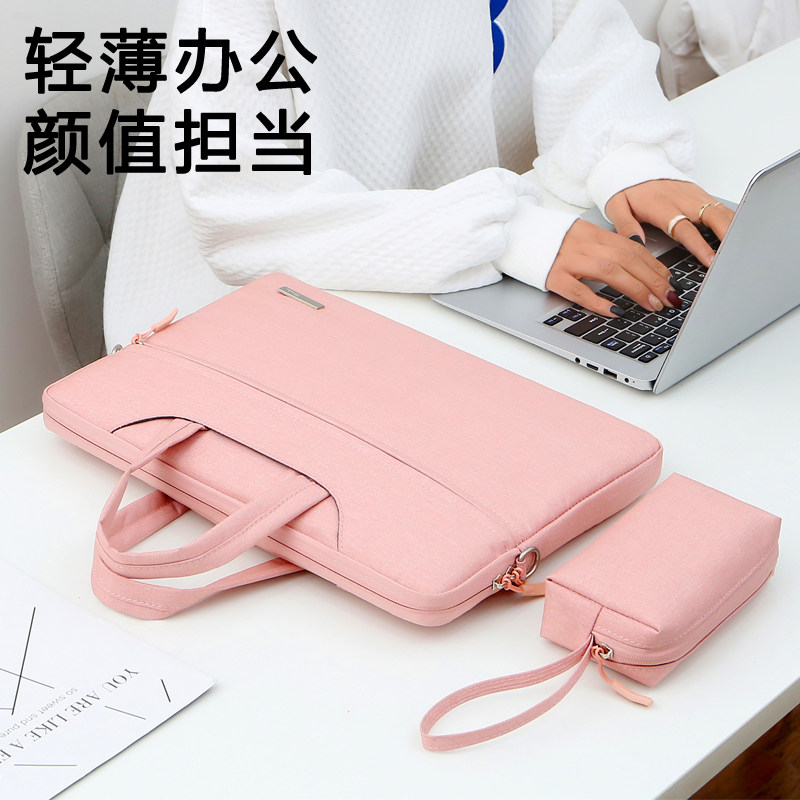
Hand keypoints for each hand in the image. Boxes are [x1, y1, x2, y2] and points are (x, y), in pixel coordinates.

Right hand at [546, 179, 733, 316]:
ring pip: (609, 271)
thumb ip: (607, 247)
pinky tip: (615, 310)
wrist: (516, 234)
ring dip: (635, 289)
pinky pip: (578, 290)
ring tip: (651, 305)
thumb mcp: (583, 237)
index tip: (671, 283)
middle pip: (627, 260)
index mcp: (595, 234)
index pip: (634, 249)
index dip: (656, 267)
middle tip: (668, 299)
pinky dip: (599, 301)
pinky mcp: (553, 276)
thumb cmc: (550, 241)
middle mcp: (585, 244)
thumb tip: (638, 264)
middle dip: (653, 281)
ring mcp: (568, 260)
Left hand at [606, 179, 733, 267]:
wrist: (634, 163)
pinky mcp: (700, 194)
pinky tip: (738, 234)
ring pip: (721, 211)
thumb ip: (626, 226)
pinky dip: (732, 220)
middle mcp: (682, 199)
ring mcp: (694, 195)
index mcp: (662, 206)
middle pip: (713, 217)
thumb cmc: (626, 188)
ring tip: (741, 248)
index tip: (710, 260)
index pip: (685, 228)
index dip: (699, 245)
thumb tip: (637, 243)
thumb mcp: (616, 207)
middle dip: (726, 237)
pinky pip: (721, 208)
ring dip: (734, 228)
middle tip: (733, 256)